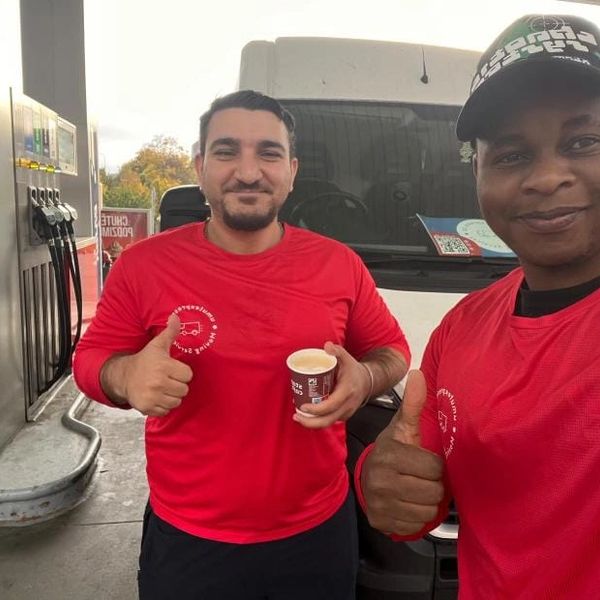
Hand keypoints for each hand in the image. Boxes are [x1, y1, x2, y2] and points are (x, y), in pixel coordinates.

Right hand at [102, 314, 192, 416]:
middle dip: (178, 385)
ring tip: (162, 388)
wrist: (123, 376)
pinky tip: (156, 396)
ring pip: (177, 401)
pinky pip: (166, 411)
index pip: (188, 375)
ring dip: (172, 396)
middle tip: (167, 379)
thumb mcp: (157, 345)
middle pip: (184, 390)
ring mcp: (152, 396)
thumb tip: (176, 316)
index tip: (173, 370)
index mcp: (163, 366)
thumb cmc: (144, 360)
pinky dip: (163, 406)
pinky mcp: (147, 408)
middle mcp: (158, 382)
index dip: (182, 372)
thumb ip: (170, 332)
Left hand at [292, 341, 370, 428]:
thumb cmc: (353, 370)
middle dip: (310, 422)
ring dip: (312, 423)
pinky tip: (307, 415)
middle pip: (327, 421)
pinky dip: (318, 420)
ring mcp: (346, 413)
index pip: (330, 406)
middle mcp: (347, 406)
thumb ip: (337, 351)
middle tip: (296, 416)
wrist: (368, 382)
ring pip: (328, 423)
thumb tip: (326, 346)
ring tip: (298, 417)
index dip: (315, 409)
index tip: (302, 406)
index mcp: (346, 392)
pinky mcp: (343, 416)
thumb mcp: (347, 358)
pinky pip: (330, 421)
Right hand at [360, 369, 444, 536]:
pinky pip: (415, 526)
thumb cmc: (392, 451)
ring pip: (427, 511)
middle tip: (422, 477)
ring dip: (427, 502)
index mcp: (390, 455)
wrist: (367, 477)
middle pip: (433, 492)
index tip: (425, 461)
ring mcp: (381, 504)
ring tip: (417, 489)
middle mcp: (382, 481)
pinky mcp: (382, 522)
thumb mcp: (402, 427)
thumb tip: (417, 374)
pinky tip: (408, 503)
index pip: (434, 469)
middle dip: (433, 485)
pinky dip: (416, 517)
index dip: (435, 466)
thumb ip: (413, 404)